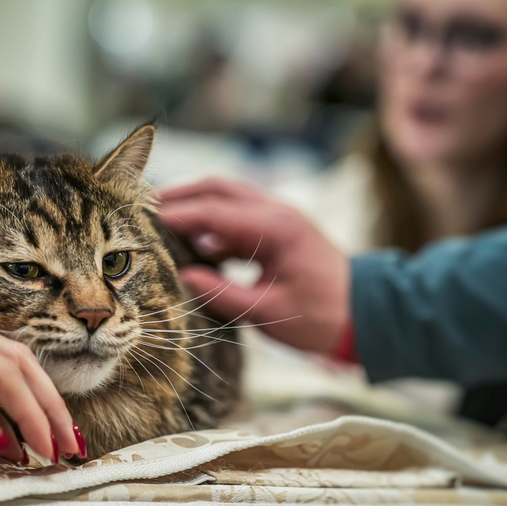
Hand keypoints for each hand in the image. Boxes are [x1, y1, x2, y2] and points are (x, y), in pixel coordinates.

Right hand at [159, 177, 349, 352]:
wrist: (364, 314)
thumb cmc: (321, 316)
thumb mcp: (269, 312)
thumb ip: (223, 294)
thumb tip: (183, 277)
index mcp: (275, 228)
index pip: (214, 211)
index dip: (176, 214)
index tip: (142, 220)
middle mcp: (275, 212)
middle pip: (217, 188)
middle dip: (179, 195)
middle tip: (143, 208)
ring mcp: (276, 218)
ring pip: (225, 198)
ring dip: (193, 207)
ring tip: (158, 223)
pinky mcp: (275, 231)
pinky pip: (235, 217)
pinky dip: (210, 225)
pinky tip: (191, 246)